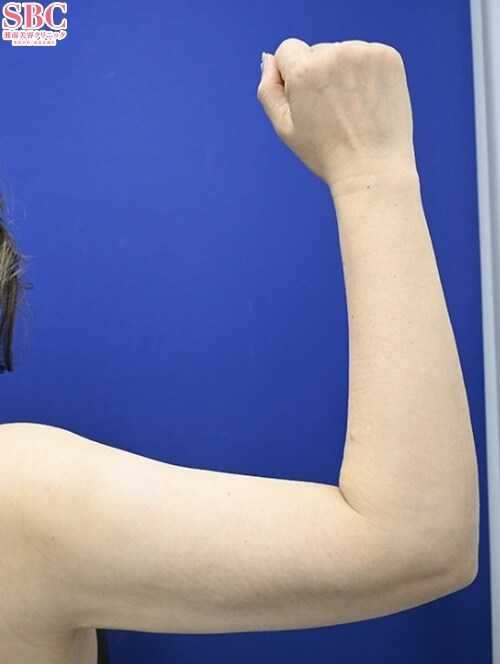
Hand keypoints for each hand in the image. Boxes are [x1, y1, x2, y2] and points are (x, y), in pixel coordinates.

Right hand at [257, 39, 416, 189]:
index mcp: (304, 70)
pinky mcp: (388, 58)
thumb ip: (268, 89)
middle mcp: (334, 54)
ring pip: (344, 54)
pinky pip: (368, 57)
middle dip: (321, 76)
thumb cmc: (326, 154)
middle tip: (333, 115)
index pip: (287, 50)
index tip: (308, 104)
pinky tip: (370, 102)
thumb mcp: (284, 128)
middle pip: (318, 52)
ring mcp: (365, 53)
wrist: (373, 169)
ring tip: (353, 111)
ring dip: (345, 75)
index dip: (293, 78)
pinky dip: (368, 75)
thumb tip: (270, 59)